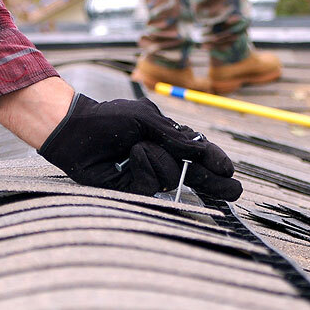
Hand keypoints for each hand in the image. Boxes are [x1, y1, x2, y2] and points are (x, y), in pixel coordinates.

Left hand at [39, 93, 242, 199]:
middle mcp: (160, 159)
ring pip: (171, 177)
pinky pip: (150, 185)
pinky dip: (144, 167)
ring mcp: (146, 175)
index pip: (197, 154)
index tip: (228, 170)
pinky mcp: (130, 188)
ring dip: (157, 158)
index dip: (214, 162)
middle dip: (214, 184)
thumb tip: (204, 151)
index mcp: (167, 140)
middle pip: (193, 177)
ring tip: (136, 146)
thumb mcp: (147, 120)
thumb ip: (176, 137)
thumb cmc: (110, 118)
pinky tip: (131, 156)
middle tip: (233, 191)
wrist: (77, 128)